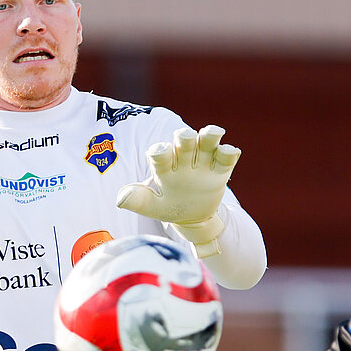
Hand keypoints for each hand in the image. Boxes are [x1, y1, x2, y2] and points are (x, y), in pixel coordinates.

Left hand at [116, 125, 240, 255]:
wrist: (193, 218)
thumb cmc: (169, 207)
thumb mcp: (153, 207)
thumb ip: (139, 201)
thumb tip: (120, 199)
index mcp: (165, 166)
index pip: (161, 154)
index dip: (160, 151)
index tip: (159, 152)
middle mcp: (183, 159)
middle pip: (185, 141)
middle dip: (185, 137)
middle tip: (185, 137)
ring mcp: (203, 163)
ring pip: (207, 142)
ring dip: (209, 135)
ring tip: (213, 133)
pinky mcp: (220, 170)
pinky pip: (225, 158)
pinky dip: (229, 152)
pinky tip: (230, 151)